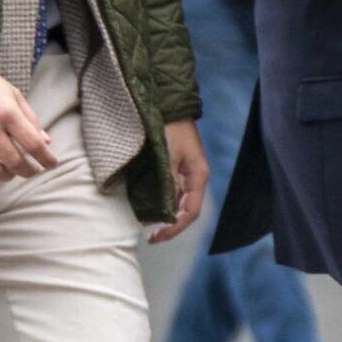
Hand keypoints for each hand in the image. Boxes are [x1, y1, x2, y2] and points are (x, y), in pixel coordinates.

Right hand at [0, 67, 55, 182]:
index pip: (33, 144)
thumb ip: (31, 120)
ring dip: (7, 176)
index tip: (53, 164)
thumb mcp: (14, 96)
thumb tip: (46, 143)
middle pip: (14, 161)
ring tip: (13, 172)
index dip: (46, 158)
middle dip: (29, 171)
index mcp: (7, 113)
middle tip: (34, 170)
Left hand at [147, 120, 206, 243]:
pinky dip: (160, 200)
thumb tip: (160, 210)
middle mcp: (193, 177)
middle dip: (169, 224)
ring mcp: (185, 172)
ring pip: (176, 201)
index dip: (175, 228)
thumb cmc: (170, 128)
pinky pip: (170, 190)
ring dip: (163, 213)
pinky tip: (146, 204)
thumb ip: (166, 182)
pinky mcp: (175, 166)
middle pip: (185, 210)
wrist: (169, 105)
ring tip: (145, 221)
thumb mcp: (167, 156)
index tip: (157, 237)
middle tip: (151, 237)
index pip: (190, 212)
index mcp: (197, 176)